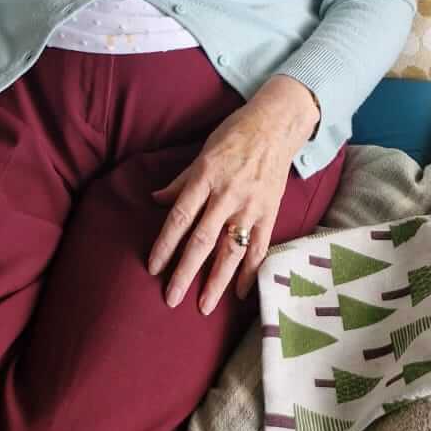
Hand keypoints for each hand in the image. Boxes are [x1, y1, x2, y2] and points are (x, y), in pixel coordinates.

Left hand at [148, 77, 319, 314]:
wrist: (277, 125)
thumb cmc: (235, 134)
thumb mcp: (203, 151)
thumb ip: (181, 180)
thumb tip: (156, 200)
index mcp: (206, 176)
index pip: (180, 217)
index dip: (165, 244)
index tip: (153, 267)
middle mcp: (227, 194)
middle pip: (202, 239)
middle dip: (185, 272)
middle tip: (171, 298)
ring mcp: (251, 206)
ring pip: (231, 250)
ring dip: (216, 281)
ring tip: (203, 306)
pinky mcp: (270, 213)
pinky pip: (259, 248)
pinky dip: (250, 272)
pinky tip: (240, 293)